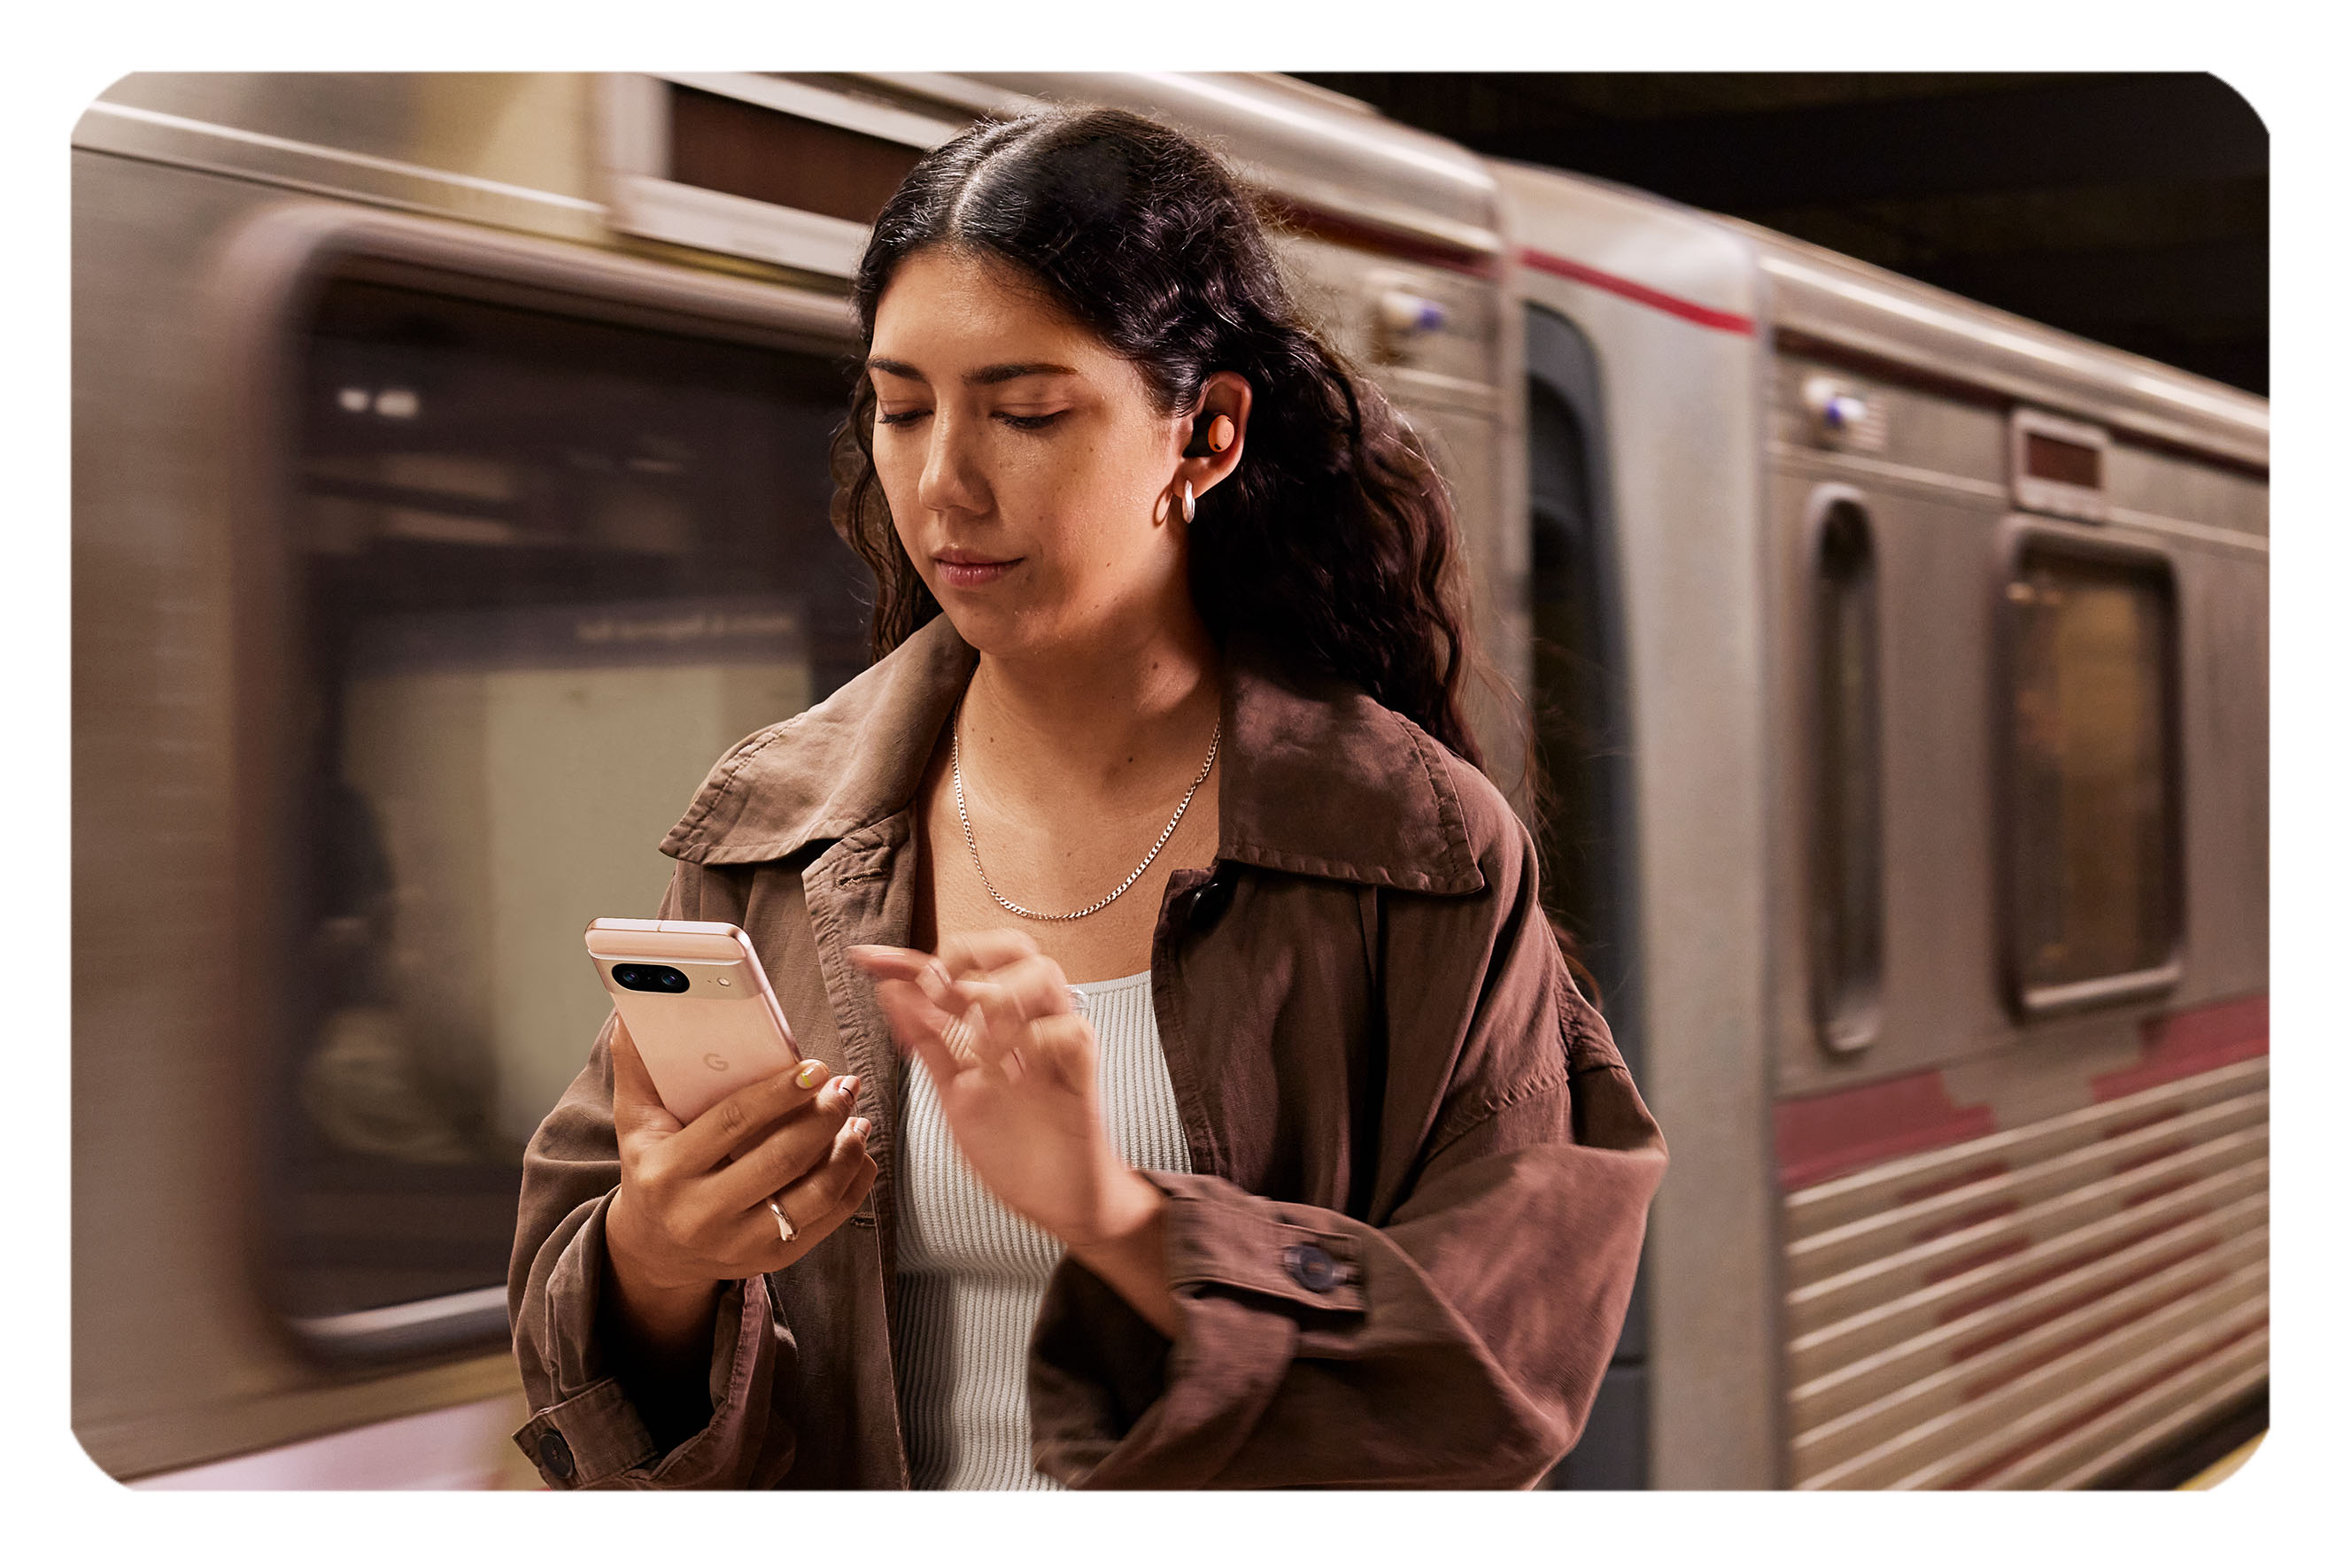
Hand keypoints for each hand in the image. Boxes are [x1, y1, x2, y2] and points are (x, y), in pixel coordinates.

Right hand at [601, 1015, 876, 1302]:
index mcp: (666, 1172)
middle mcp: (701, 1214)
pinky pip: (828, 1221)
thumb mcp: (635, 1120)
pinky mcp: (770, 1260)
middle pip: (780, 1160)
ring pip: (813, 1196)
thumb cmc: (651, 1168)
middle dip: (824, 1117)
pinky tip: (858, 1152)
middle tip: (846, 1086)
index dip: (780, 1093)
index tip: (815, 1068)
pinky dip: (853, 1183)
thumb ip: (637, 1066)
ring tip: (857, 1117)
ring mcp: (738, 1244)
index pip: (733, 1124)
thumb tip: (632, 1011)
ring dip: (847, 1152)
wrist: (652, 1249)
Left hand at [848, 933, 1159, 1252]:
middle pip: (1014, 948)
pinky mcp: (1083, 1073)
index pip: (955, 971)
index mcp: (993, 1026)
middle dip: (971, 957)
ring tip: (979, 1042)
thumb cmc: (1012, 1149)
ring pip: (1044, 973)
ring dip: (1001, 996)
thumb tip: (890, 991)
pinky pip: (1071, 1028)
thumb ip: (928, 1043)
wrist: (1056, 1202)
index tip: (866, 959)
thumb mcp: (954, 1093)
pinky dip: (1037, 1038)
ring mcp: (1055, 1045)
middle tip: (943, 995)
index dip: (907, 959)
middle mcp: (1027, 1024)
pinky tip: (1015, 1072)